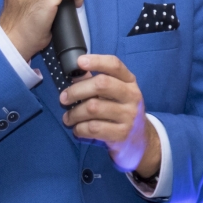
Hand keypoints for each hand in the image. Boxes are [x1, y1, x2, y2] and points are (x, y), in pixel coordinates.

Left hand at [60, 55, 161, 176]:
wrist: (139, 141)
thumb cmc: (121, 112)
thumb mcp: (115, 95)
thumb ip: (96, 83)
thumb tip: (74, 74)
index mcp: (129, 82)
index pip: (115, 65)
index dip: (96, 61)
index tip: (79, 62)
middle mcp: (132, 96)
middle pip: (101, 84)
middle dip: (76, 90)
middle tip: (63, 98)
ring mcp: (129, 116)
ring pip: (93, 108)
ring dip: (74, 113)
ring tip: (68, 117)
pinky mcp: (122, 134)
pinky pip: (93, 128)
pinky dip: (80, 128)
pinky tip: (77, 129)